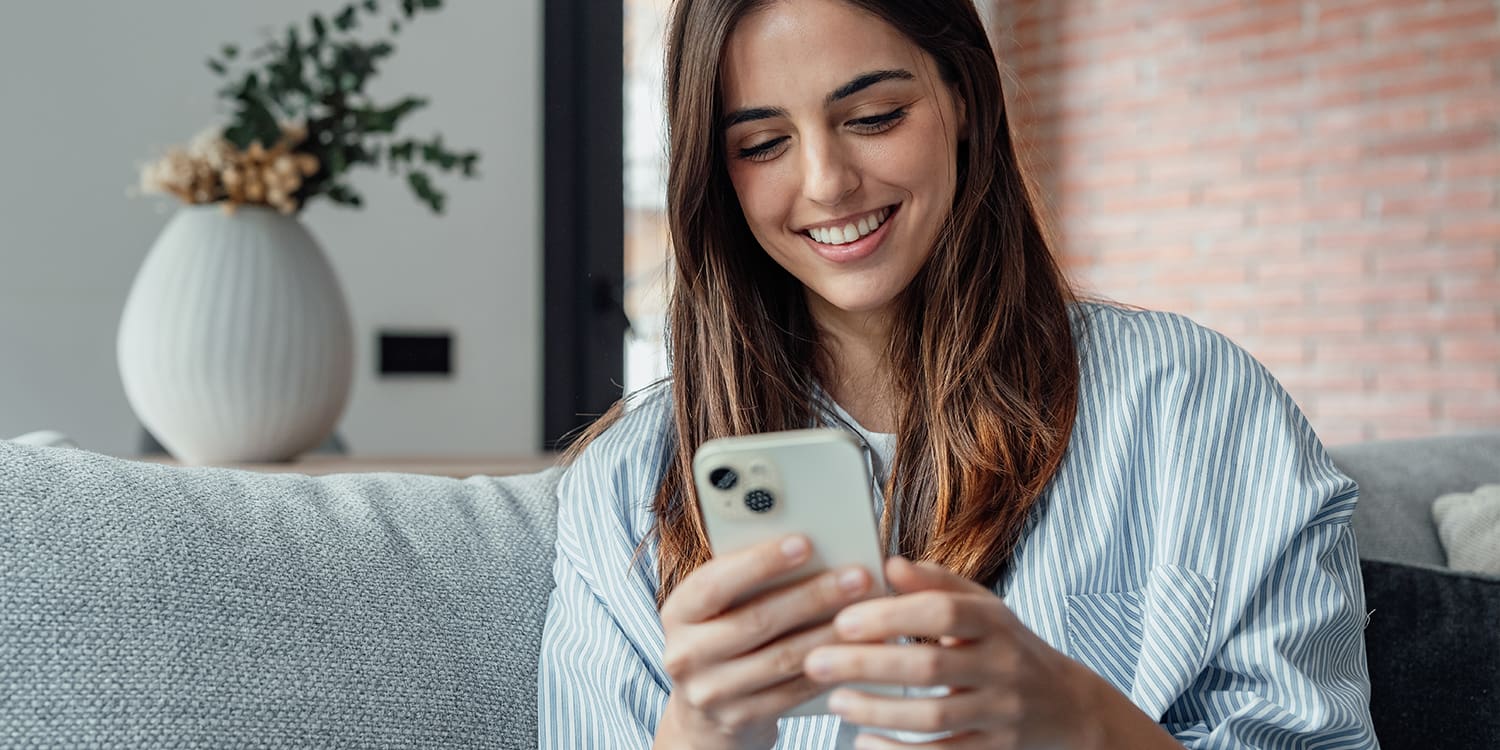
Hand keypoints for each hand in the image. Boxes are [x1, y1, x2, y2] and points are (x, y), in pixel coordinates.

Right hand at [654, 535, 876, 749]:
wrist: (704, 712)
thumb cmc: (720, 637)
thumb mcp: (717, 607)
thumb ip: (745, 579)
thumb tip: (806, 546)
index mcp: (678, 612)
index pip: (715, 583)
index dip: (760, 562)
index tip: (804, 542)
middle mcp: (686, 654)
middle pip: (757, 621)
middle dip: (813, 596)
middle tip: (856, 577)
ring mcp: (711, 692)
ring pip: (782, 658)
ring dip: (830, 634)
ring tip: (866, 613)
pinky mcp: (740, 719)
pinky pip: (793, 691)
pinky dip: (828, 668)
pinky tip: (855, 650)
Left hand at [802, 557, 1103, 748]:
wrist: (1068, 708)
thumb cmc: (1008, 648)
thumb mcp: (984, 609)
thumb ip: (937, 585)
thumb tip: (889, 563)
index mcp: (995, 622)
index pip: (943, 612)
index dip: (891, 615)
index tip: (843, 620)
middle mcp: (1003, 666)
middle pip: (931, 667)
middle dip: (868, 665)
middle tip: (816, 662)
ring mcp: (1001, 712)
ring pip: (934, 716)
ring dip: (878, 711)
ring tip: (835, 702)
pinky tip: (864, 743)